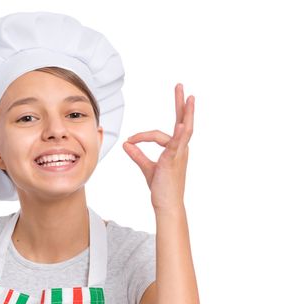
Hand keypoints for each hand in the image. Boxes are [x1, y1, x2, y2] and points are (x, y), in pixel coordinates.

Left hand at [123, 84, 193, 210]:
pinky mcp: (174, 161)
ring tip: (188, 96)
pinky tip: (180, 124)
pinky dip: (179, 134)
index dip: (142, 136)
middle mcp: (181, 149)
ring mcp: (179, 154)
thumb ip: (137, 155)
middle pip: (183, 122)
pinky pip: (178, 144)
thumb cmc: (161, 188)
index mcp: (175, 150)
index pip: (161, 134)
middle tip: (180, 87)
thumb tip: (126, 144)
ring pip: (185, 129)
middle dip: (181, 105)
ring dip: (186, 112)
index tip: (130, 141)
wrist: (167, 205)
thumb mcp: (147, 168)